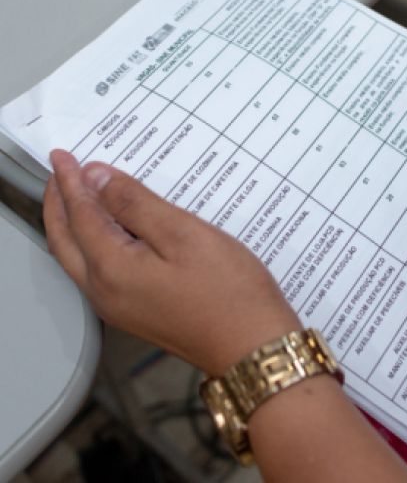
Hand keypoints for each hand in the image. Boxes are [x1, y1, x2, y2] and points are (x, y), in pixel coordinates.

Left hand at [43, 150, 300, 374]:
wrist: (252, 346)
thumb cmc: (229, 293)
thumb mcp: (184, 235)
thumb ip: (136, 205)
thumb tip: (99, 180)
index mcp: (111, 269)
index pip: (79, 214)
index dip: (71, 181)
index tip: (65, 156)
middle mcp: (105, 292)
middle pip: (65, 239)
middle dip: (59, 202)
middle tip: (61, 172)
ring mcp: (119, 307)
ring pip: (78, 257)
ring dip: (74, 223)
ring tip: (82, 194)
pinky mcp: (137, 313)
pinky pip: (99, 270)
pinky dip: (94, 242)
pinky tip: (114, 230)